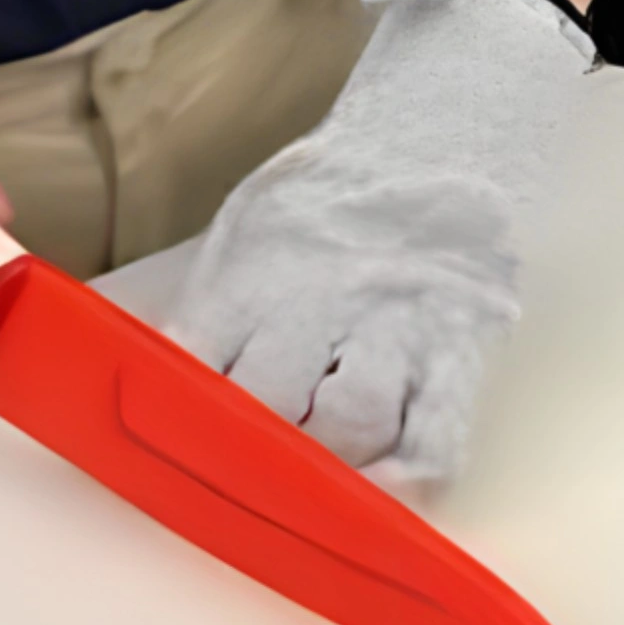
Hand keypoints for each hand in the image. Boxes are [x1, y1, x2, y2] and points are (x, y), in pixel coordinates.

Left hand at [172, 0, 593, 480]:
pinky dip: (407, 484)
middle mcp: (323, 296)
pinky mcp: (462, 344)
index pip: (197, 365)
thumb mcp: (252, 226)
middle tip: (248, 478)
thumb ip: (213, 306)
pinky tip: (385, 494)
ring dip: (327, 466)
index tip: (170, 458)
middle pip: (268, 405)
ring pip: (348, 427)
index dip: (178, 422)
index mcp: (257, 267)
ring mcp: (397, 322)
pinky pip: (435, 439)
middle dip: (252, 452)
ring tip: (317, 473)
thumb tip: (161, 386)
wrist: (444, 130)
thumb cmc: (334, 196)